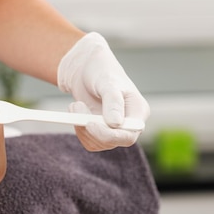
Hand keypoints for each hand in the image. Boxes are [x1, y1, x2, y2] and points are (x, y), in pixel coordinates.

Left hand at [57, 32, 149, 150]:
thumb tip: (115, 124)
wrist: (86, 69)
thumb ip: (113, 102)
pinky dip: (79, 129)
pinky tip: (76, 111)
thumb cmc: (101, 70)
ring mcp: (114, 129)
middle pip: (112, 142)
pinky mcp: (100, 131)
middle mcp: (129, 124)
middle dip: (91, 129)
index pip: (129, 134)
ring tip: (75, 104)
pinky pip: (89, 141)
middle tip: (75, 106)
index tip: (90, 124)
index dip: (110, 135)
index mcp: (138, 111)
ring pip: (98, 144)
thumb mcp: (108, 82)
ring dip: (81, 127)